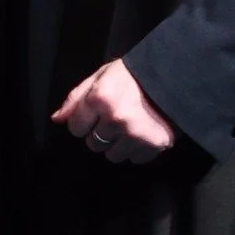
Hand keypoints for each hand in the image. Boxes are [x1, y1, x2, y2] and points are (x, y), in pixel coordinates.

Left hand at [51, 57, 174, 161]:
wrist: (176, 77)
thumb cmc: (135, 74)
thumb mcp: (102, 76)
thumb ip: (77, 97)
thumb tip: (57, 119)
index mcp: (100, 98)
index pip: (76, 128)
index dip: (85, 121)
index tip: (96, 114)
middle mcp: (115, 119)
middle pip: (93, 144)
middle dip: (101, 133)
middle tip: (116, 118)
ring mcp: (135, 134)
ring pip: (112, 155)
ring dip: (118, 144)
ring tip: (130, 126)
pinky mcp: (154, 145)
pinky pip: (135, 159)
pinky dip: (138, 149)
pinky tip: (144, 132)